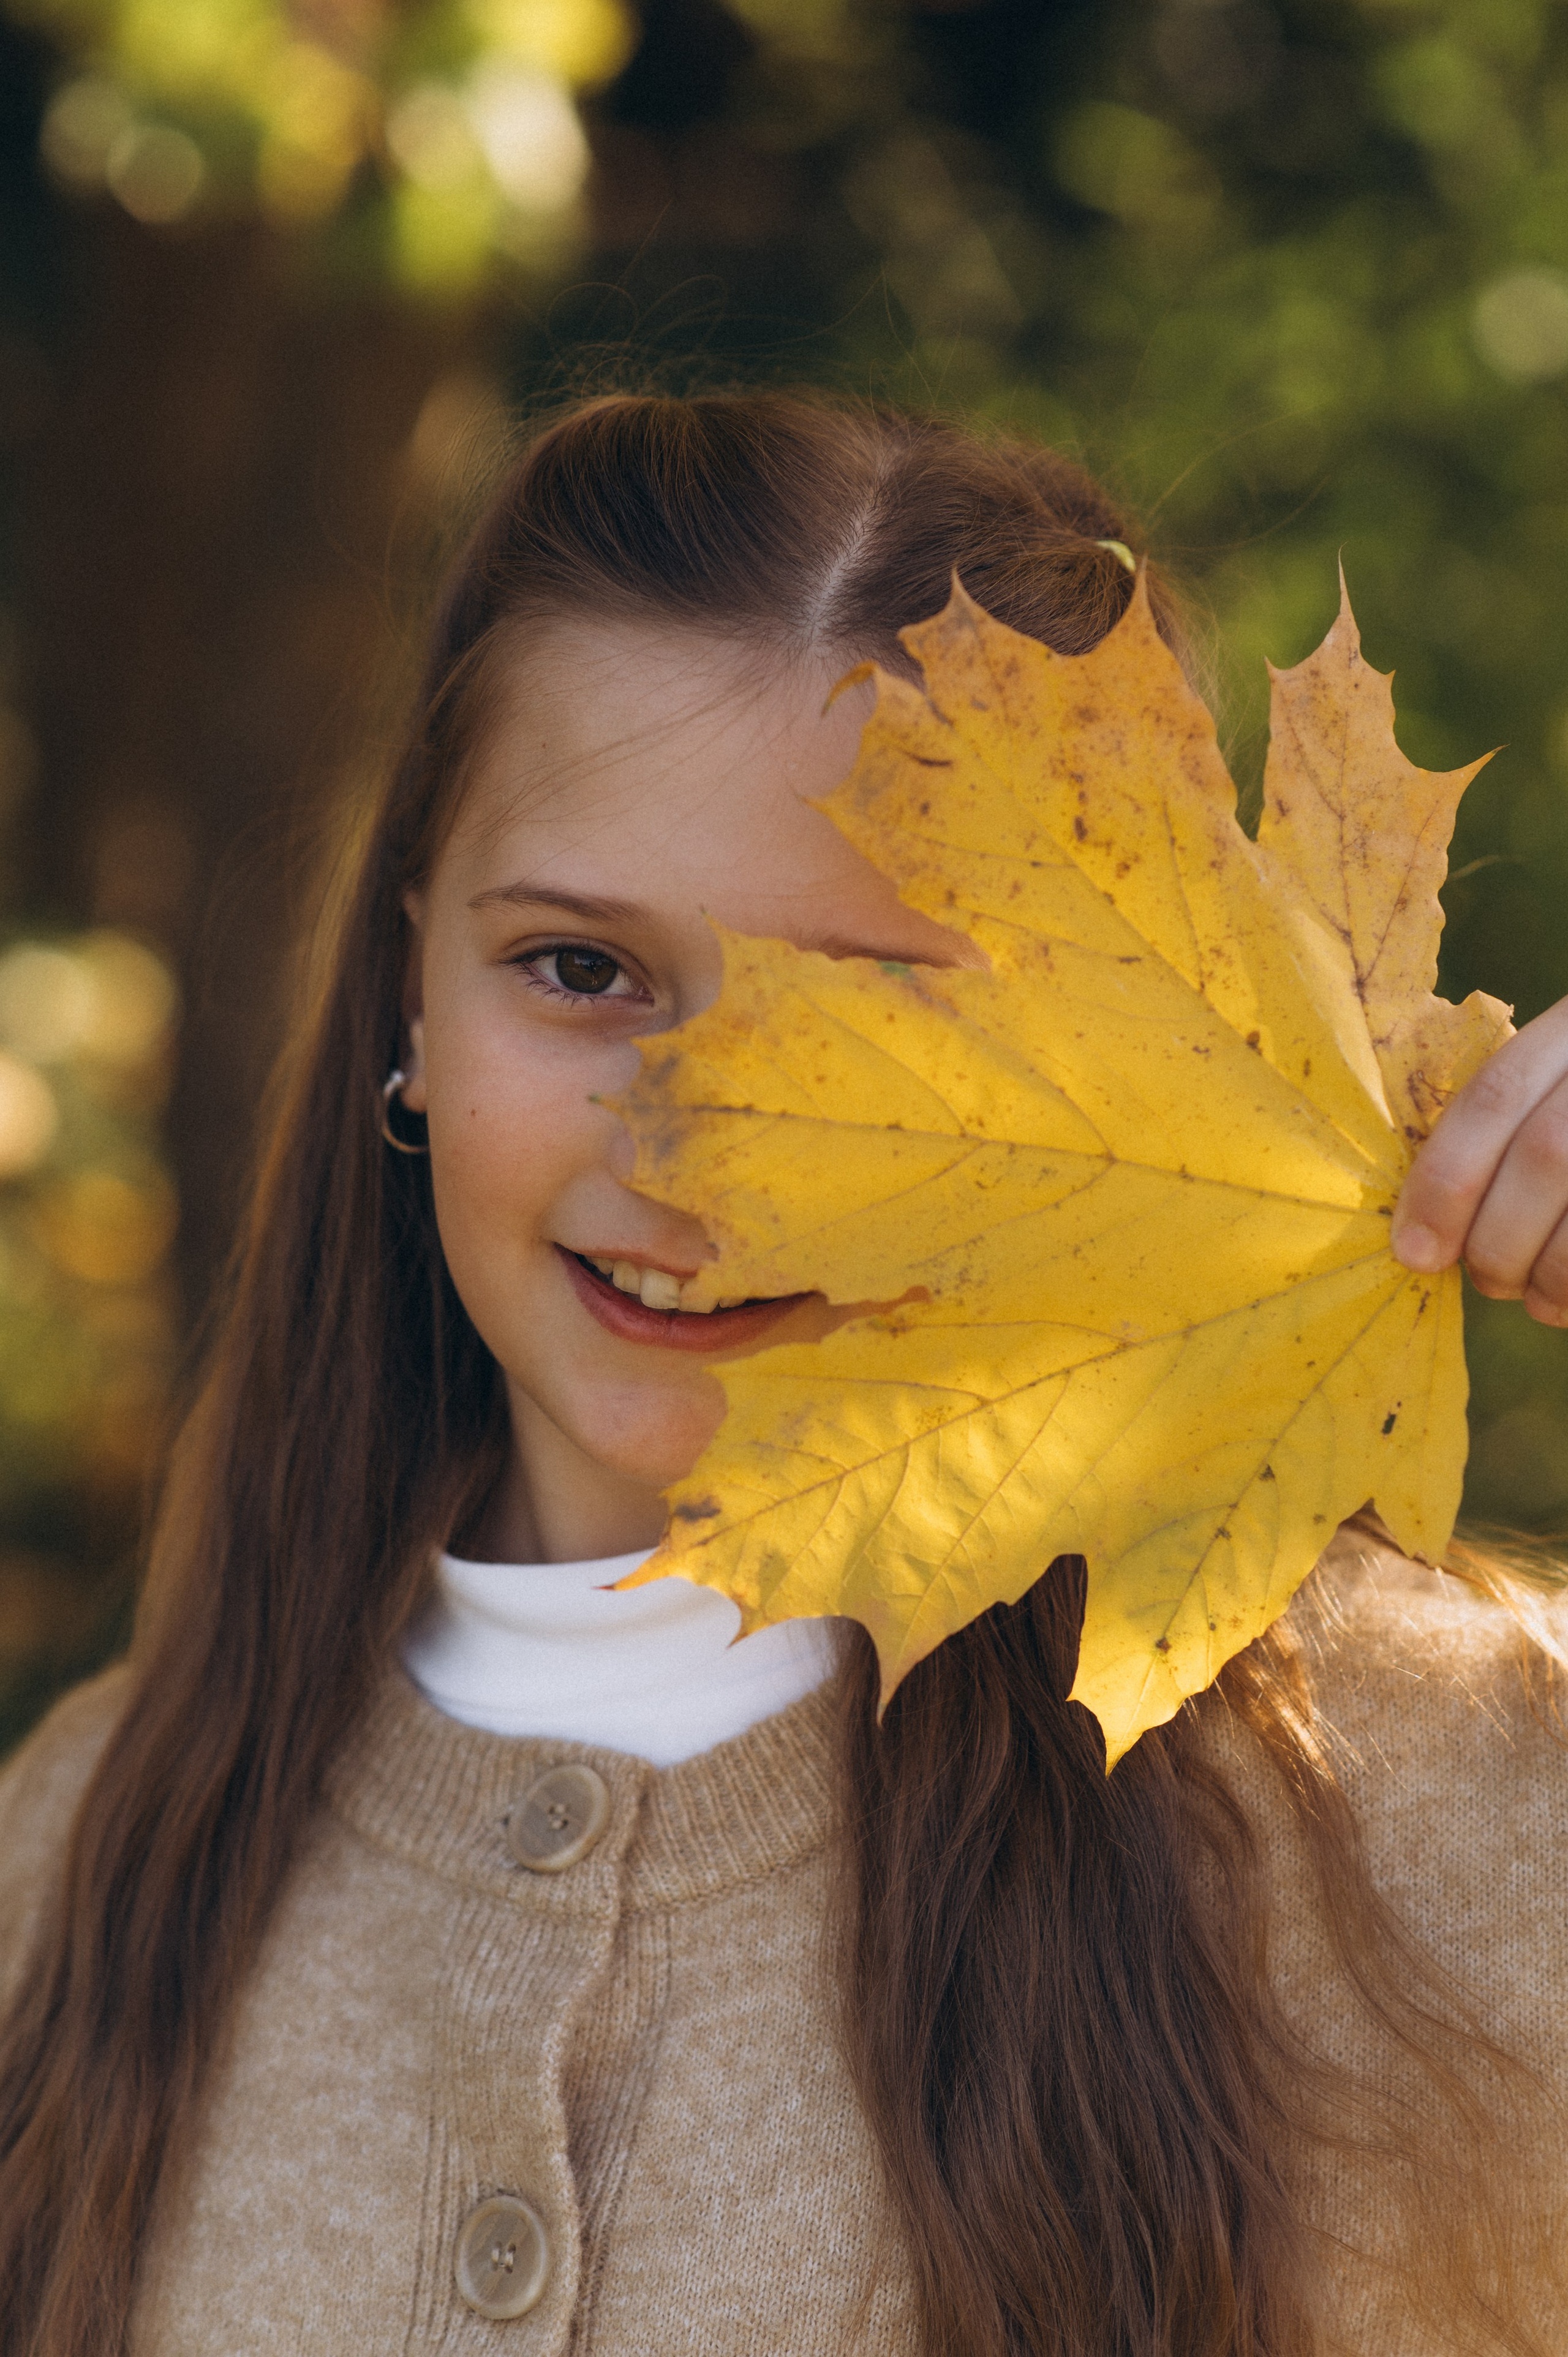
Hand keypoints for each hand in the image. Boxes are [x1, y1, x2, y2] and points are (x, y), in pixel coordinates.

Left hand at [1392, 995, 1567, 1325]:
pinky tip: (1566, 1302)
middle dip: (1496, 1238)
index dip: (1445, 1181)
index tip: (1413, 1250)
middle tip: (1484, 1277)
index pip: (1496, 1094)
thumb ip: (1500, 1133)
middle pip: (1546, 1155)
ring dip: (1547, 1275)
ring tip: (1533, 1296)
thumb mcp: (1552, 1089)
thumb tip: (1423, 1231)